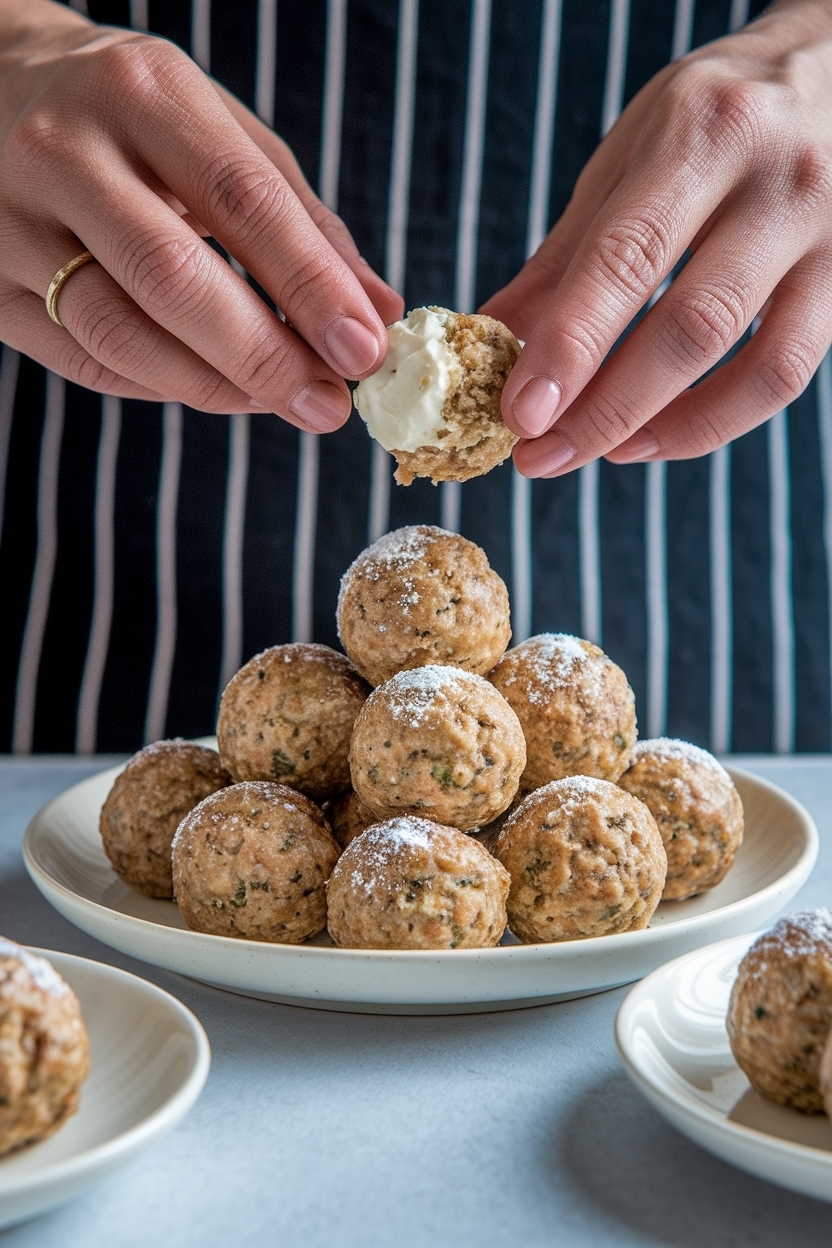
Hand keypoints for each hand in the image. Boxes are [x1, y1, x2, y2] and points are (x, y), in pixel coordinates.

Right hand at [0, 1, 401, 429]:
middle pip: (173, 277)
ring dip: (216, 385)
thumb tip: (378, 310)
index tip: (364, 349)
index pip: (240, 199)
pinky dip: (162, 386)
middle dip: (266, 355)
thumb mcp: (217, 129)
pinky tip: (214, 388)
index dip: (310, 284)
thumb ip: (300, 219)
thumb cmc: (127, 115)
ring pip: (120, 333)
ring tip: (281, 403)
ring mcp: (10, 221)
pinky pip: (85, 360)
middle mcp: (65, 150)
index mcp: (141, 92)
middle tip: (329, 403)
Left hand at [482, 0, 831, 475]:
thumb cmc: (720, 114)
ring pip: (754, 365)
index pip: (626, 258)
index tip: (518, 412)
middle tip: (538, 455)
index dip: (570, 346)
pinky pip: (786, 375)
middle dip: (604, 409)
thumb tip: (492, 334)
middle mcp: (776, 180)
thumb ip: (567, 251)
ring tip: (596, 452)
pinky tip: (655, 436)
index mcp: (701, 133)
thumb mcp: (631, 153)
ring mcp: (827, 234)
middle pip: (690, 327)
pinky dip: (715, 421)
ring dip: (661, 428)